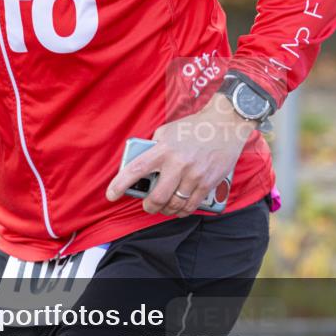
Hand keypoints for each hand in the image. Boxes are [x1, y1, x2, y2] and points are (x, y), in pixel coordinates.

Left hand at [105, 94, 257, 217]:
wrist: (225, 125)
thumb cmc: (192, 128)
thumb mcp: (166, 131)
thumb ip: (153, 148)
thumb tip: (142, 165)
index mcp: (163, 149)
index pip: (136, 169)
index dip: (120, 184)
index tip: (111, 195)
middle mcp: (178, 164)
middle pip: (157, 197)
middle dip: (149, 206)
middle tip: (147, 206)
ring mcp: (194, 175)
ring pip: (175, 204)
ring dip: (167, 210)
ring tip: (164, 206)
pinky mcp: (208, 183)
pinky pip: (191, 206)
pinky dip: (183, 210)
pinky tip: (179, 207)